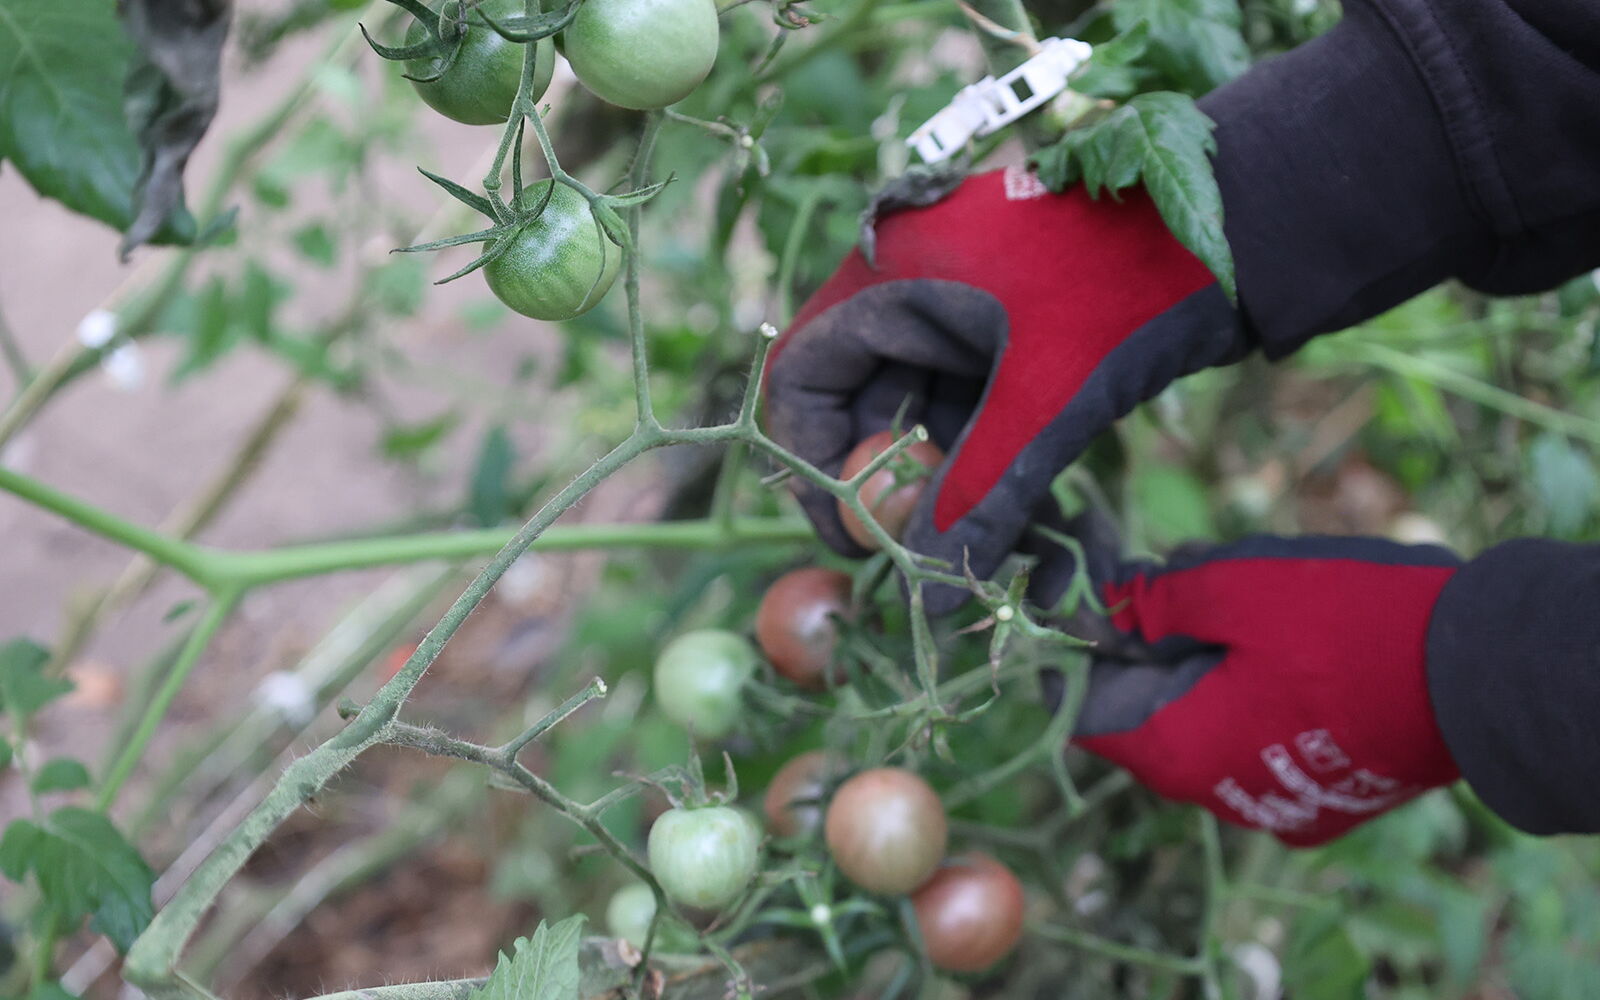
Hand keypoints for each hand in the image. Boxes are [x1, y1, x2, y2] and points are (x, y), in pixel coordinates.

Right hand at [764, 166, 1243, 611]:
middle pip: (859, 400)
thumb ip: (977, 498)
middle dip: (884, 483)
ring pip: (921, 410)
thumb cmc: (1129, 291)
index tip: (851, 538)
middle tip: (918, 558)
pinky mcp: (1014, 328)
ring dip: (941, 481)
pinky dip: (983, 458)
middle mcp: (912, 284)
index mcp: (889, 274)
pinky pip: (972, 403)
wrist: (1245, 222)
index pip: (801, 377)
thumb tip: (930, 599)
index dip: (811, 463)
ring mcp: (964, 305)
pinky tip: (1010, 514)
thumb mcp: (1044, 402)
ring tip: (974, 549)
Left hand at [1032, 528, 1463, 846]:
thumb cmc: (1349, 626)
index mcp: (1177, 750)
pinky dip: (1246, 688)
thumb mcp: (1235, 586)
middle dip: (1142, 642)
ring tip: (1221, 591)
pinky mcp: (1319, 792)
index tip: (1078, 589)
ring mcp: (1270, 799)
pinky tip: (1273, 635)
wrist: (1480, 677)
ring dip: (1196, 660)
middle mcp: (1214, 793)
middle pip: (1142, 712)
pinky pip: (1254, 737)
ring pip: (1200, 720)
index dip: (1073, 645)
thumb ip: (1155, 598)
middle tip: (1154, 572)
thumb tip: (1107, 600)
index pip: (1083, 708)